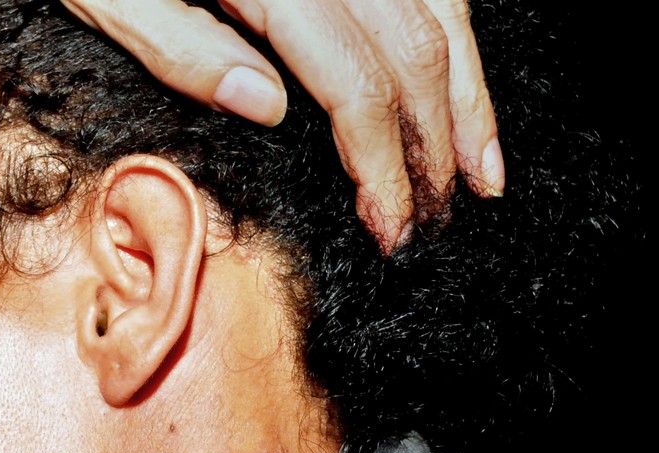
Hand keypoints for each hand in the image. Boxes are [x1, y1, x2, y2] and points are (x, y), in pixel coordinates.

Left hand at [61, 0, 503, 251]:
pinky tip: (459, 89)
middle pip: (411, 47)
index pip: (352, 78)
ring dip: (466, 96)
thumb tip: (266, 105)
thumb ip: (179, 45)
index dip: (381, 162)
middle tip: (432, 221)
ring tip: (479, 174)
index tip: (390, 225)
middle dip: (433, 145)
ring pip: (439, 10)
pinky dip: (453, 41)